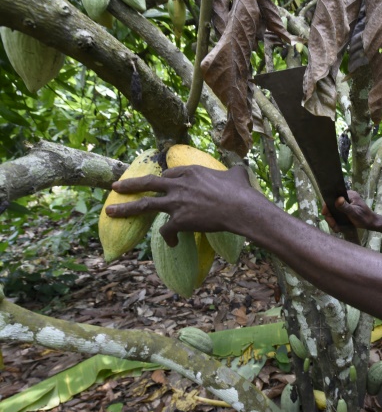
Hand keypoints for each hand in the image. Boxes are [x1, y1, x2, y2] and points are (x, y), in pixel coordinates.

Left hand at [106, 165, 258, 245]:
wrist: (239, 208)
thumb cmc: (241, 191)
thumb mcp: (237, 174)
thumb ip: (234, 171)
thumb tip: (241, 168)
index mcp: (191, 172)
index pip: (170, 174)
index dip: (165, 180)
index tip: (162, 184)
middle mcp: (179, 185)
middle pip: (148, 183)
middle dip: (130, 185)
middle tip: (115, 186)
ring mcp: (176, 202)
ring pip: (144, 205)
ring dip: (125, 208)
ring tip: (110, 211)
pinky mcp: (179, 220)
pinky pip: (166, 230)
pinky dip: (169, 238)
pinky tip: (173, 243)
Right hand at [321, 190, 379, 231]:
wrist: (372, 224)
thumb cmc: (364, 217)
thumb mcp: (354, 213)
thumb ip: (345, 207)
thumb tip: (338, 199)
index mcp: (349, 194)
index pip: (334, 197)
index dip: (327, 206)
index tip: (325, 214)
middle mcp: (346, 197)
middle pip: (332, 205)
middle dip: (331, 217)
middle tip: (333, 226)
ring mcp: (345, 204)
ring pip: (333, 211)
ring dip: (333, 221)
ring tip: (336, 229)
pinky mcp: (345, 210)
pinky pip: (337, 215)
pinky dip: (336, 221)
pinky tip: (338, 228)